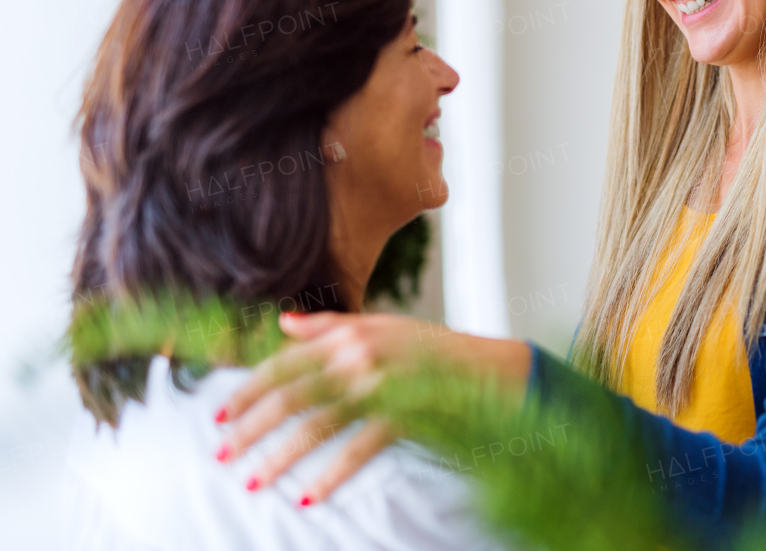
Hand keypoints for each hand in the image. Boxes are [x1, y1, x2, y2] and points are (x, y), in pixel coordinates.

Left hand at [215, 310, 530, 504]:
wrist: (489, 367)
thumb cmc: (433, 347)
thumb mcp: (381, 324)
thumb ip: (330, 325)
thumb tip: (282, 323)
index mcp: (351, 333)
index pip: (285, 362)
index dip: (249, 389)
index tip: (220, 416)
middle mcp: (361, 356)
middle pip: (293, 395)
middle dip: (252, 427)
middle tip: (222, 454)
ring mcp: (383, 386)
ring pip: (318, 425)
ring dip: (281, 458)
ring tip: (253, 481)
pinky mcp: (405, 414)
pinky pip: (359, 449)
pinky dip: (332, 475)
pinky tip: (310, 496)